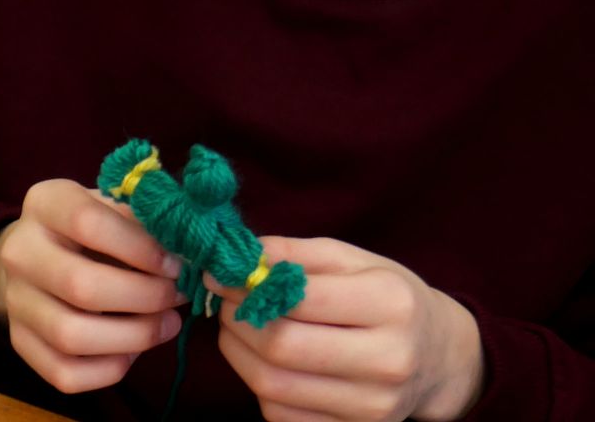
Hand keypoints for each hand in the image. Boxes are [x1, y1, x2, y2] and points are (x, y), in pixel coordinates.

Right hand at [0, 178, 186, 393]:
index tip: (174, 264)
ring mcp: (15, 301)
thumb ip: (145, 224)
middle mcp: (19, 252)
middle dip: (144, 298)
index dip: (140, 248)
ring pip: (70, 335)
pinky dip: (109, 370)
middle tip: (175, 297)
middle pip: (80, 286)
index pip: (87, 222)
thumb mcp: (113, 207)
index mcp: (44, 204)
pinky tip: (132, 350)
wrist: (36, 256)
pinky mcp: (20, 342)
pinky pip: (65, 374)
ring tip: (166, 325)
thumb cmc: (91, 230)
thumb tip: (187, 254)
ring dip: (133, 337)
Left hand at [209, 236, 483, 421]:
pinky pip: (280, 414)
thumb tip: (235, 257)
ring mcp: (375, 406)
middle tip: (225, 301)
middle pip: (282, 346)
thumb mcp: (350, 259)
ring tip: (238, 326)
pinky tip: (262, 360)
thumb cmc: (385, 298)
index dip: (246, 285)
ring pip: (273, 385)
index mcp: (392, 304)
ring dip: (237, 352)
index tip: (221, 273)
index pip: (300, 298)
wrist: (436, 356)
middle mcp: (390, 360)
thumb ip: (291, 253)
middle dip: (237, 320)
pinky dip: (258, 384)